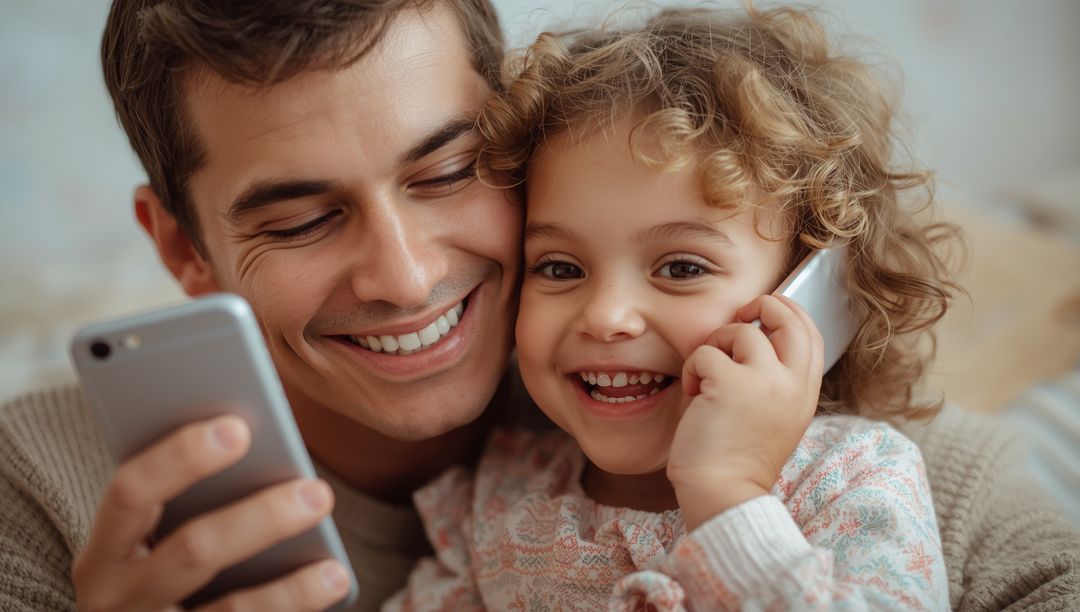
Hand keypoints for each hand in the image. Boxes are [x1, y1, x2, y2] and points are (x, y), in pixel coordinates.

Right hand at [72, 414, 351, 610]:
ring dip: (291, 582)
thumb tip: (253, 432)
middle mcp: (118, 598)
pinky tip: (333, 579)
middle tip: (317, 491)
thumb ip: (186, 492)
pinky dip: (294, 604)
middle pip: (193, 551)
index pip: (131, 492)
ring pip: (230, 608)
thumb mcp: (154, 532)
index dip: (180, 457)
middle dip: (260, 518)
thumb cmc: (161, 561)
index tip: (238, 427)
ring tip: (336, 563)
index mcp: (103, 551)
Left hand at [667, 294, 823, 529]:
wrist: (723, 493)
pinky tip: (693, 393)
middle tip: (739, 317)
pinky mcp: (730, 383)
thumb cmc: (737, 458)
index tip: (764, 312)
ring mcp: (764, 381)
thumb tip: (753, 335)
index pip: (811, 334)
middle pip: (789, 318)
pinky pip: (706, 352)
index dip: (789, 312)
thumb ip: (774, 380)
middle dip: (762, 305)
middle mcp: (792, 383)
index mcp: (805, 393)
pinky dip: (693, 368)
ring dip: (716, 345)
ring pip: (741, 331)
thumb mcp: (774, 416)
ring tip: (706, 377)